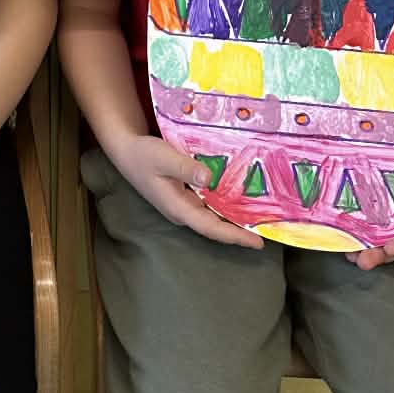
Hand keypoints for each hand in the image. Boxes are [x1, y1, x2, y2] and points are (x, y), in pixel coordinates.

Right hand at [110, 133, 265, 247]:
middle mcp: (182, 211)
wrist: (125, 151)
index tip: (257, 242)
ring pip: (212, 217)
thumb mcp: (163, 157)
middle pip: (215, 227)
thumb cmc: (143, 154)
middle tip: (267, 233)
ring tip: (258, 219)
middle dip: (240, 232)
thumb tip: (210, 179)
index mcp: (178, 208)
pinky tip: (236, 200)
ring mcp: (182, 205)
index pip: (211, 227)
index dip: (234, 236)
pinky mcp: (183, 196)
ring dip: (233, 220)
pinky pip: (208, 206)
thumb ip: (185, 168)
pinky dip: (224, 207)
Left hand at [351, 176, 393, 270]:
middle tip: (363, 261)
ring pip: (375, 240)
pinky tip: (340, 234)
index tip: (392, 247)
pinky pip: (360, 222)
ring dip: (362, 250)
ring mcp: (388, 218)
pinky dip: (351, 230)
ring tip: (349, 254)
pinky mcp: (370, 207)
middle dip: (379, 256)